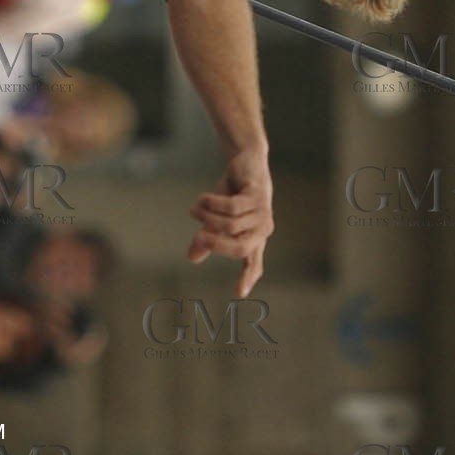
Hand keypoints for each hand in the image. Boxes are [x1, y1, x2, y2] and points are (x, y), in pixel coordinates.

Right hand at [187, 149, 273, 297]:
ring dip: (208, 217)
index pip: (253, 262)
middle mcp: (262, 229)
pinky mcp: (257, 195)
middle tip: (197, 238)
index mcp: (254, 238)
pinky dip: (211, 203)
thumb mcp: (216, 218)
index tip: (239, 293)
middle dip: (216, 245)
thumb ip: (208, 238)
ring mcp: (263, 213)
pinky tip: (201, 199)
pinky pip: (231, 207)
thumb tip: (192, 258)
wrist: (245, 161)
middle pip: (240, 247)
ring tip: (194, 209)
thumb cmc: (233, 192)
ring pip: (231, 225)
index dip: (247, 277)